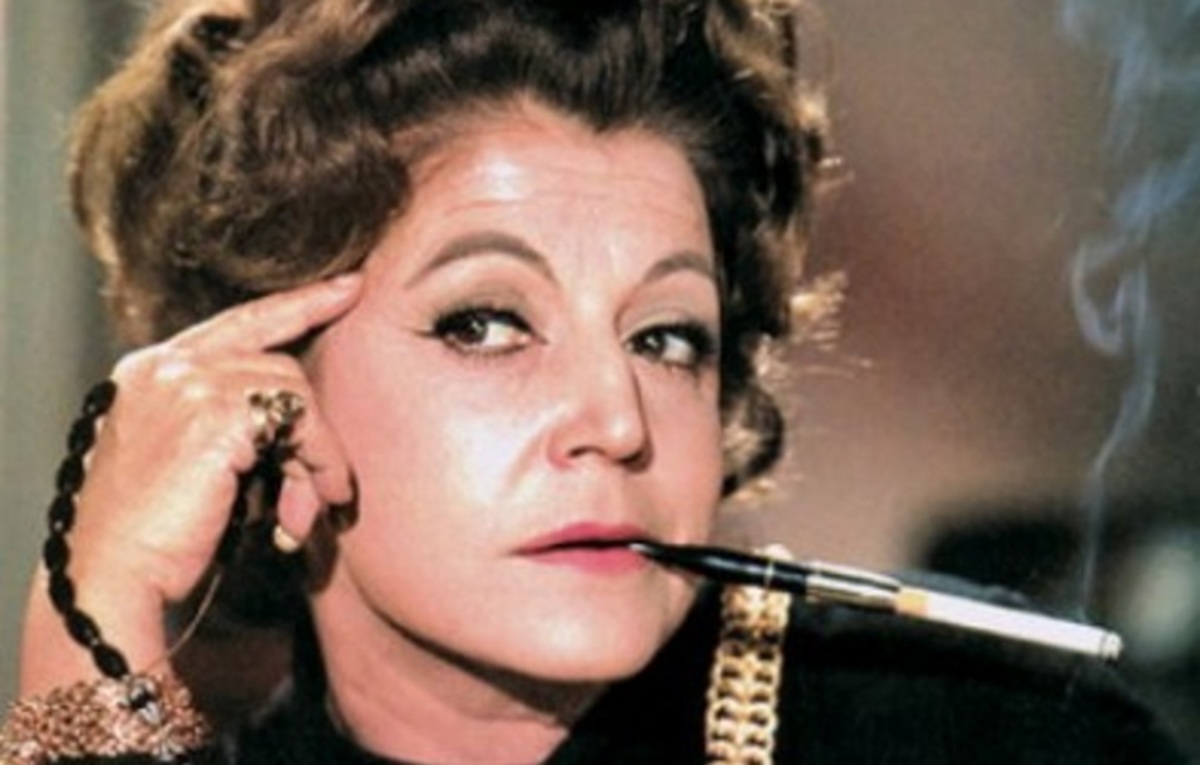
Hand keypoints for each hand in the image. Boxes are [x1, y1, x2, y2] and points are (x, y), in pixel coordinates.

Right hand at [74, 273, 362, 601]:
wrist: (111, 575)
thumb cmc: (153, 533)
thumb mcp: (187, 459)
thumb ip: (230, 422)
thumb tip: (303, 429)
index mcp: (152, 369)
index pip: (241, 322)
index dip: (299, 303)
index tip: (348, 288)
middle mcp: (166, 365)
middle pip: (278, 362)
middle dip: (312, 423)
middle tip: (329, 481)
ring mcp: (188, 383)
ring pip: (294, 394)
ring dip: (317, 454)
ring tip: (314, 505)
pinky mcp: (215, 414)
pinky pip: (301, 424)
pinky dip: (321, 462)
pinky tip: (319, 499)